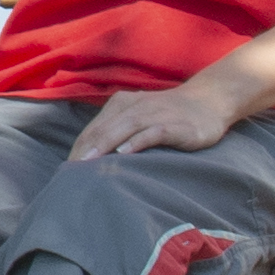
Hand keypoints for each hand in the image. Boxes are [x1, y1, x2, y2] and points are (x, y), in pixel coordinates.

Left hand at [70, 75, 240, 161]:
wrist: (209, 100)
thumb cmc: (169, 114)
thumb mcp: (140, 117)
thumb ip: (118, 131)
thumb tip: (92, 158)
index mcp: (121, 104)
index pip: (93, 129)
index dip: (79, 149)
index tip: (65, 171)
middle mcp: (134, 106)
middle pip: (103, 129)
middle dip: (85, 150)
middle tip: (70, 174)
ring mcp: (154, 114)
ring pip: (123, 128)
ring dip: (104, 146)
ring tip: (87, 165)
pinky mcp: (174, 125)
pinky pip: (151, 132)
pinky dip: (136, 142)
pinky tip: (124, 153)